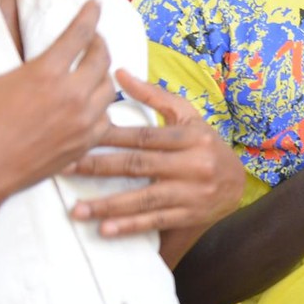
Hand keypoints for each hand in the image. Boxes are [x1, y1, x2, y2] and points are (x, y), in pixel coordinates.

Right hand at [0, 3, 114, 229]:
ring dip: (102, 73)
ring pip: (107, 89)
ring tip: (91, 68)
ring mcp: (80, 124)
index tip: (96, 2)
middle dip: (99, 42)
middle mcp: (70, 96)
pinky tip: (90, 103)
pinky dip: (101, 107)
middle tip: (92, 37)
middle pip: (102, 58)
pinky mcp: (81, 146)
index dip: (90, 14)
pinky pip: (106, 120)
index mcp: (44, 74)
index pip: (79, 33)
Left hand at [65, 71, 244, 237]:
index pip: (144, 136)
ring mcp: (192, 192)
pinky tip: (105, 230)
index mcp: (190, 136)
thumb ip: (154, 96)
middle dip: (99, 168)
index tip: (81, 138)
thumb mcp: (187, 116)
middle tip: (65, 170)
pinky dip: (129, 226)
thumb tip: (118, 73)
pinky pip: (155, 221)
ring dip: (108, 205)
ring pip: (144, 199)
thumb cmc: (205, 144)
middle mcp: (193, 163)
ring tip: (77, 210)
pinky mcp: (190, 215)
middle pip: (138, 165)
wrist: (238, 183)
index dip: (111, 137)